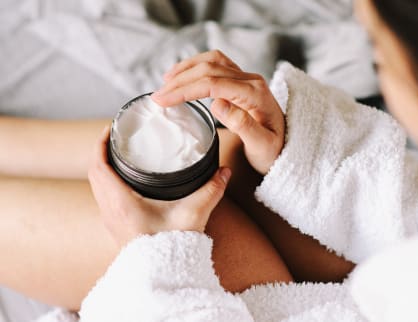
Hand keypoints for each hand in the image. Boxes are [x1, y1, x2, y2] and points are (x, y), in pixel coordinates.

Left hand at [88, 127, 231, 247]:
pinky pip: (103, 197)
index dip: (99, 145)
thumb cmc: (172, 247)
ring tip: (118, 153)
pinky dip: (107, 181)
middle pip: (94, 174)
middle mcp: (110, 210)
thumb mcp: (194, 214)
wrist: (162, 275)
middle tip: (115, 137)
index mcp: (122, 203)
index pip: (99, 167)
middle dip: (101, 152)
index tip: (109, 129)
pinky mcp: (116, 226)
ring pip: (97, 186)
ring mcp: (111, 220)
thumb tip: (224, 172)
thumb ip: (211, 190)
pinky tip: (124, 179)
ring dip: (103, 167)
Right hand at [151, 50, 284, 174]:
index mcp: (255, 95)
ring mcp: (247, 78)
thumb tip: (217, 103)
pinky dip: (197, 66)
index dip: (185, 90)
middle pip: (210, 69)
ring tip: (165, 82)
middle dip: (180, 80)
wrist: (287, 146)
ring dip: (187, 68)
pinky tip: (183, 75)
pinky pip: (217, 64)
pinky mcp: (242, 80)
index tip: (162, 100)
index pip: (214, 84)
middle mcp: (252, 81)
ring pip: (212, 61)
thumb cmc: (274, 150)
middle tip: (157, 96)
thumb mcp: (262, 146)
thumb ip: (243, 125)